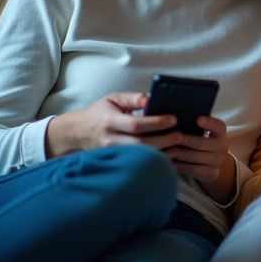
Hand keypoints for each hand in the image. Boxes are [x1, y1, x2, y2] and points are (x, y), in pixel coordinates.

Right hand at [46, 92, 182, 157]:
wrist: (80, 131)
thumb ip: (133, 98)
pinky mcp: (116, 161)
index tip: (173, 119)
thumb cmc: (101, 112)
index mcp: (110, 121)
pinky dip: (154, 161)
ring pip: (140, 157)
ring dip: (162, 153)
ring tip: (177, 146)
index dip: (156, 123)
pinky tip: (168, 157)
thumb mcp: (114, 98)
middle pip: (141, 144)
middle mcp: (111, 139)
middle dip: (163, 140)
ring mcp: (113, 154)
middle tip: (180, 135)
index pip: (136, 124)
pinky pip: (138, 163)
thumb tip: (151, 98)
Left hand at [168, 115, 229, 183]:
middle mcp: (222, 146)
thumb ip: (192, 125)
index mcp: (220, 132)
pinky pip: (193, 170)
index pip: (218, 126)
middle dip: (186, 140)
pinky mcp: (211, 174)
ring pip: (195, 157)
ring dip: (180, 154)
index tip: (198, 119)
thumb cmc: (199, 140)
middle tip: (172, 138)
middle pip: (202, 143)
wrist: (210, 161)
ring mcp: (218, 161)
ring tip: (167, 150)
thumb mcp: (200, 131)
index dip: (209, 122)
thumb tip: (173, 118)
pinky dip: (181, 166)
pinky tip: (171, 162)